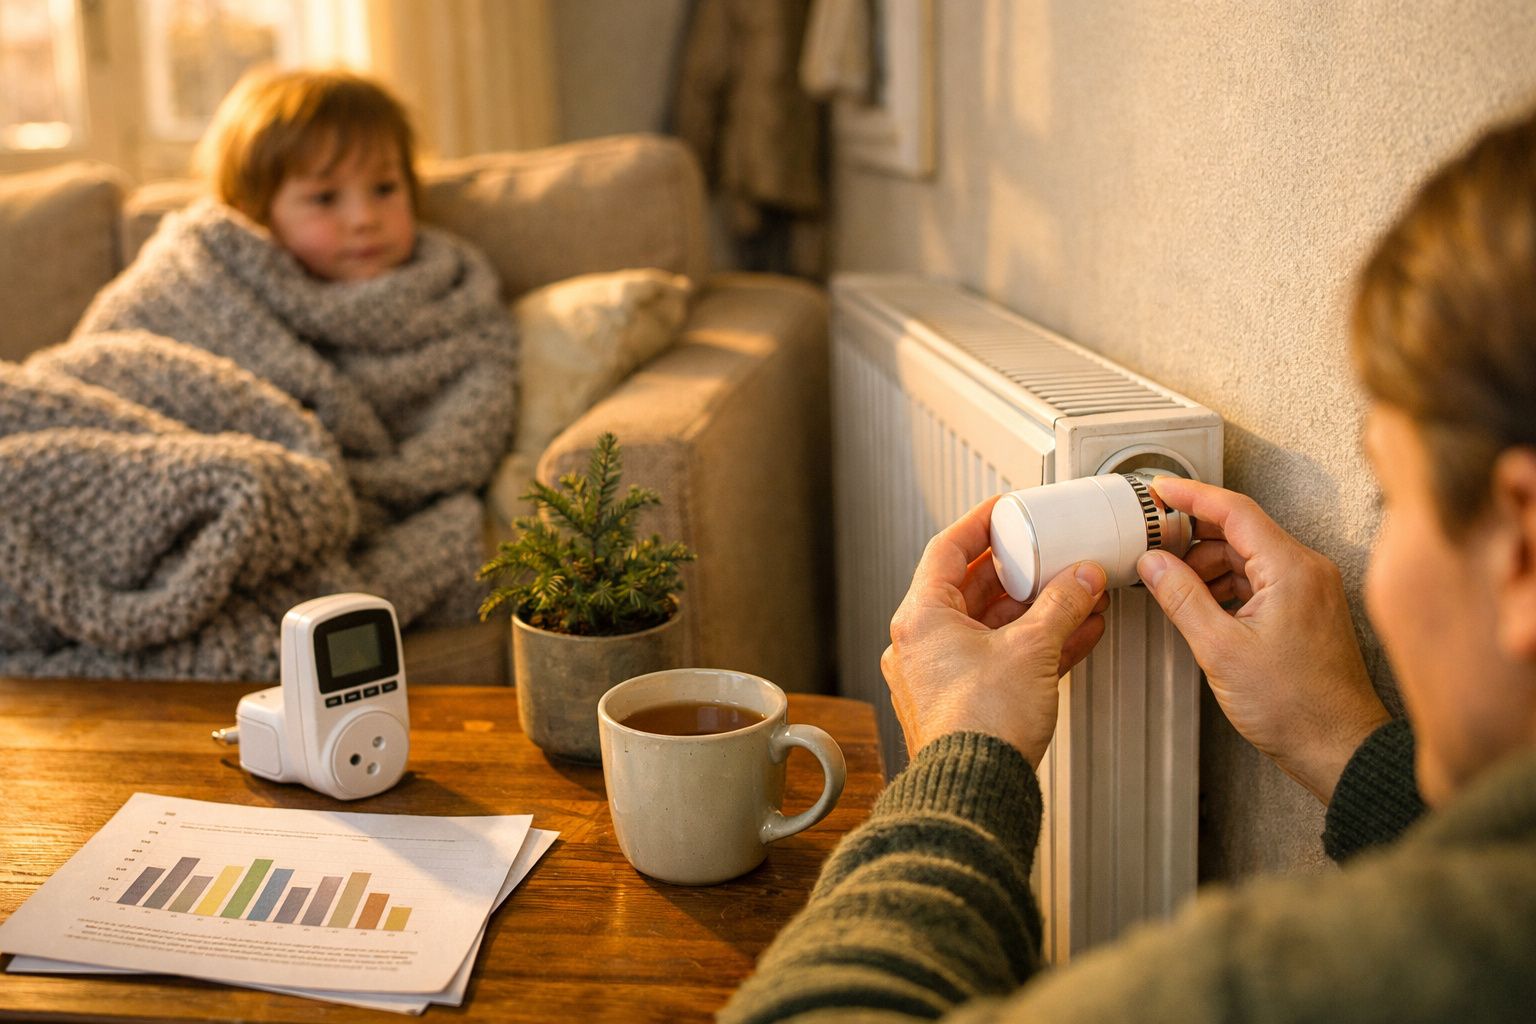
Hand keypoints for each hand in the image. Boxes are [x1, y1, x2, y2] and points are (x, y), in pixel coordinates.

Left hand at [881, 496, 1109, 766]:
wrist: (975, 791)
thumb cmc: (981, 726)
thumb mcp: (1032, 649)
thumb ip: (1062, 604)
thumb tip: (1082, 578)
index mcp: (920, 618)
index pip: (948, 549)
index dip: (981, 524)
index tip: (1005, 510)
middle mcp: (921, 644)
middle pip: (972, 588)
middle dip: (1021, 573)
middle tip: (1050, 555)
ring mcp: (938, 676)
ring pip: (990, 627)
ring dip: (1035, 611)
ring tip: (1077, 596)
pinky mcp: (961, 703)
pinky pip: (999, 659)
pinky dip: (1033, 645)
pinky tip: (1075, 636)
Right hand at [1138, 477, 1389, 801]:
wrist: (1338, 747)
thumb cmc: (1296, 707)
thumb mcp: (1220, 649)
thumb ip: (1182, 598)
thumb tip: (1155, 564)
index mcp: (1291, 569)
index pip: (1234, 510)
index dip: (1191, 495)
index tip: (1161, 490)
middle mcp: (1307, 571)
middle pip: (1240, 531)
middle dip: (1193, 537)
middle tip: (1155, 547)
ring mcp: (1309, 589)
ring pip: (1247, 556)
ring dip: (1207, 565)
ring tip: (1174, 586)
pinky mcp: (1305, 609)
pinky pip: (1259, 579)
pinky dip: (1227, 584)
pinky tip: (1202, 605)